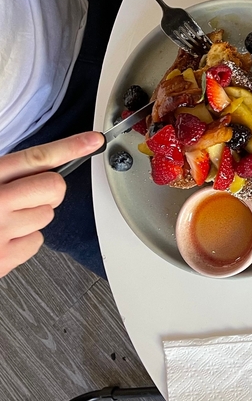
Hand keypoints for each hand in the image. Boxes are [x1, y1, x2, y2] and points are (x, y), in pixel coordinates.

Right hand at [0, 132, 102, 276]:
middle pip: (54, 189)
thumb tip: (32, 165)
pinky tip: (1, 237)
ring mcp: (0, 234)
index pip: (35, 159)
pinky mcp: (3, 259)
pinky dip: (23, 240)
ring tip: (2, 219)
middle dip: (46, 191)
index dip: (69, 147)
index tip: (92, 141)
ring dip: (31, 216)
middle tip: (24, 195)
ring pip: (47, 216)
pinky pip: (36, 242)